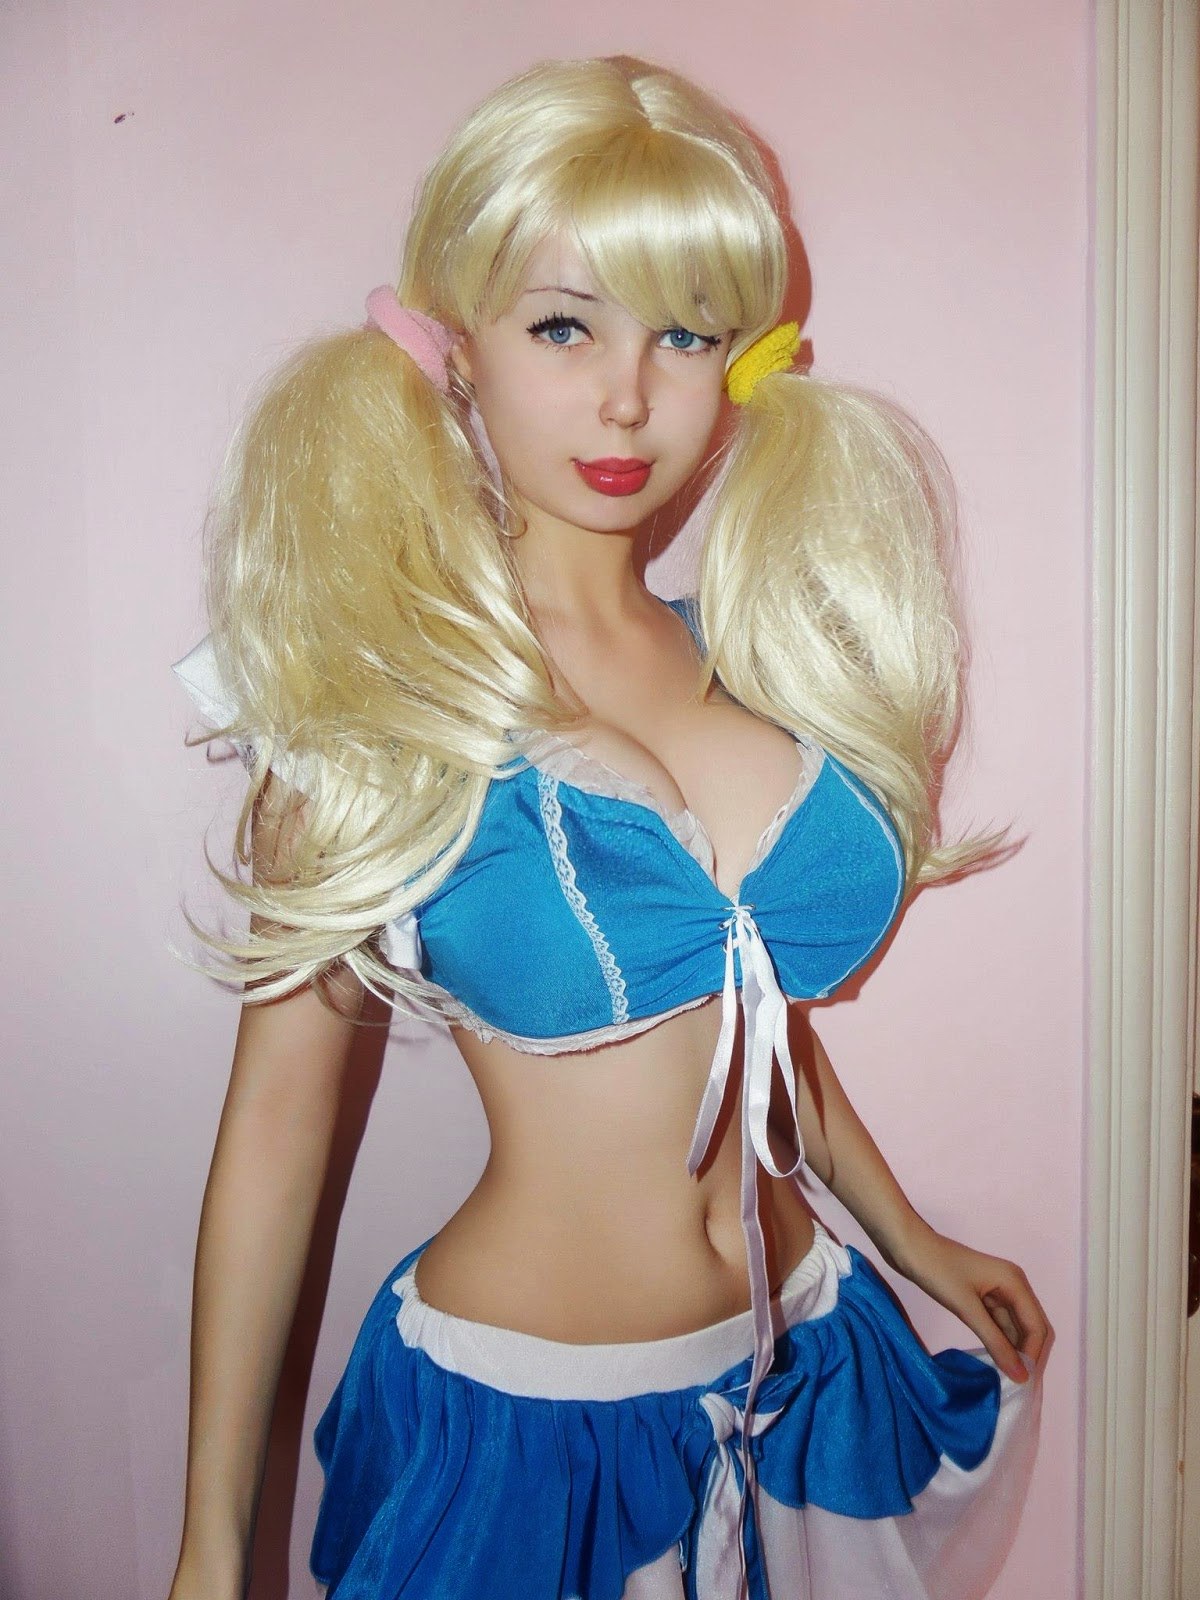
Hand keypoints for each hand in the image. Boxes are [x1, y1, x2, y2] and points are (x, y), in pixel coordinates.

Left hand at [889, 1227, 1053, 1382]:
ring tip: (1004, 1379)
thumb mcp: (966, 1308)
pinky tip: (993, 1360)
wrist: (907, 1246)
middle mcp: (1012, 1285)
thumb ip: (995, 1341)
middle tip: (1015, 1385)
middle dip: (1026, 1355)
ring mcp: (997, 1291)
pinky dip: (998, 1341)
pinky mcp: (982, 1296)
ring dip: (1012, 1350)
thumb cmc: (936, 1270)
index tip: (1022, 1384)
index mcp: (1015, 1282)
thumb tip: (1021, 1375)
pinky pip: (998, 1324)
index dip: (1033, 1356)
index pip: (1037, 1327)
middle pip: (1030, 1328)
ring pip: (1014, 1328)